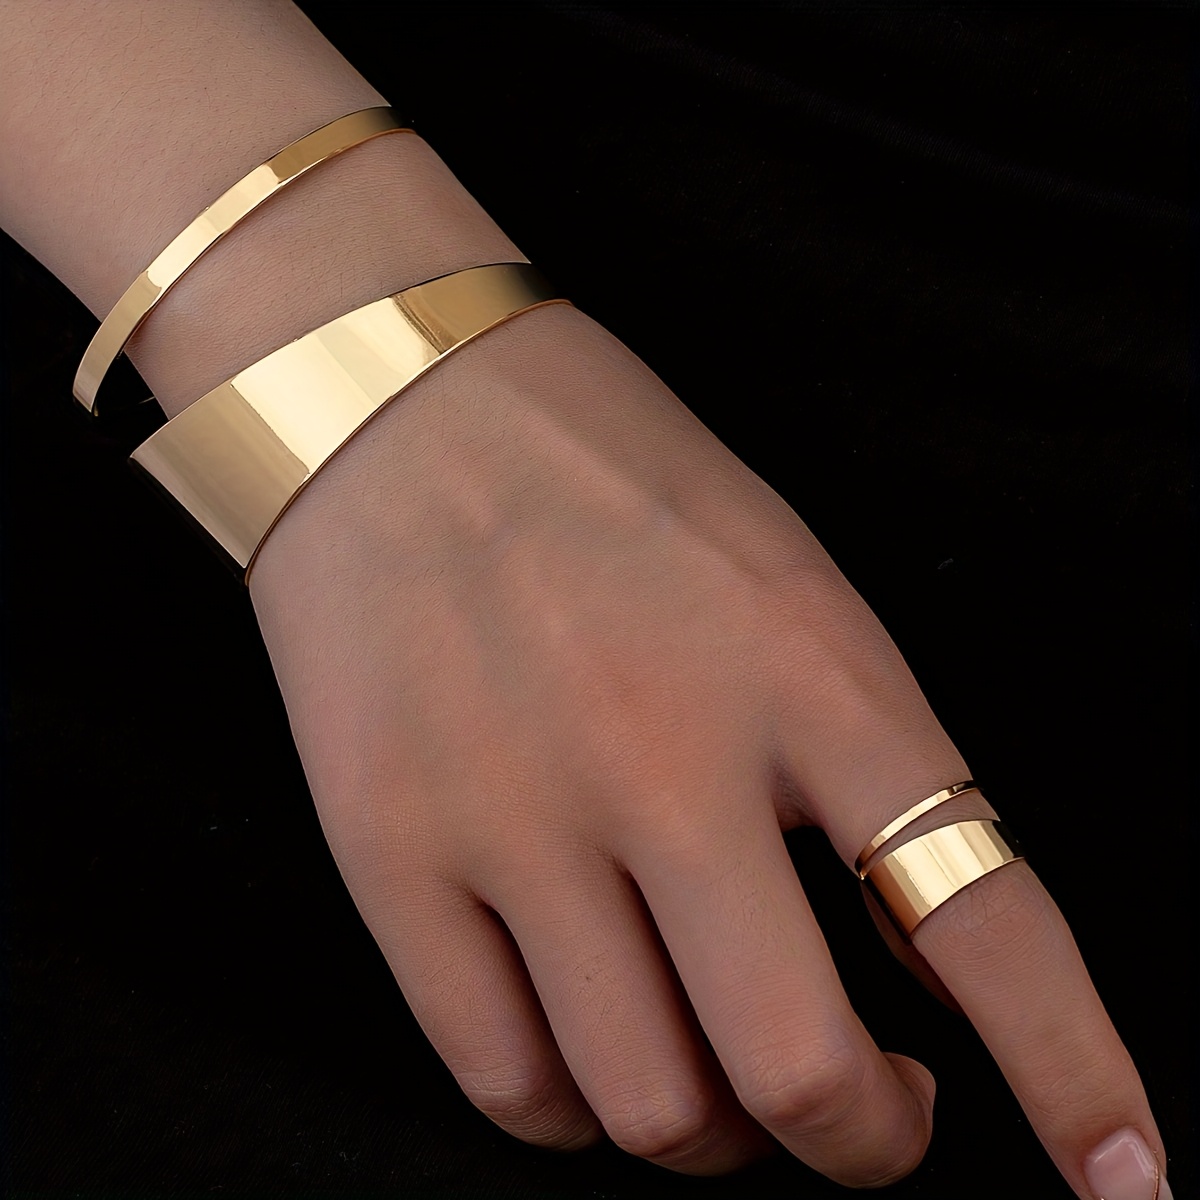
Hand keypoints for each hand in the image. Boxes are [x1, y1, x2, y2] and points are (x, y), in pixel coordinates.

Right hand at [248, 302, 1163, 1192]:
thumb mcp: (782, 580)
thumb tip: (905, 950)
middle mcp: (664, 756)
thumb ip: (856, 758)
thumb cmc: (608, 482)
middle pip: (801, 1074)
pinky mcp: (391, 851)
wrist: (398, 410)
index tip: (1125, 1177)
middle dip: (863, 1138)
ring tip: (715, 1070)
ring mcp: (515, 814)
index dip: (1074, 1073)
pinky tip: (589, 1056)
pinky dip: (570, 1110)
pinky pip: (502, 1076)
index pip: (984, 918)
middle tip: (870, 1113)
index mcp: (804, 668)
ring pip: (649, 1107)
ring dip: (712, 1132)